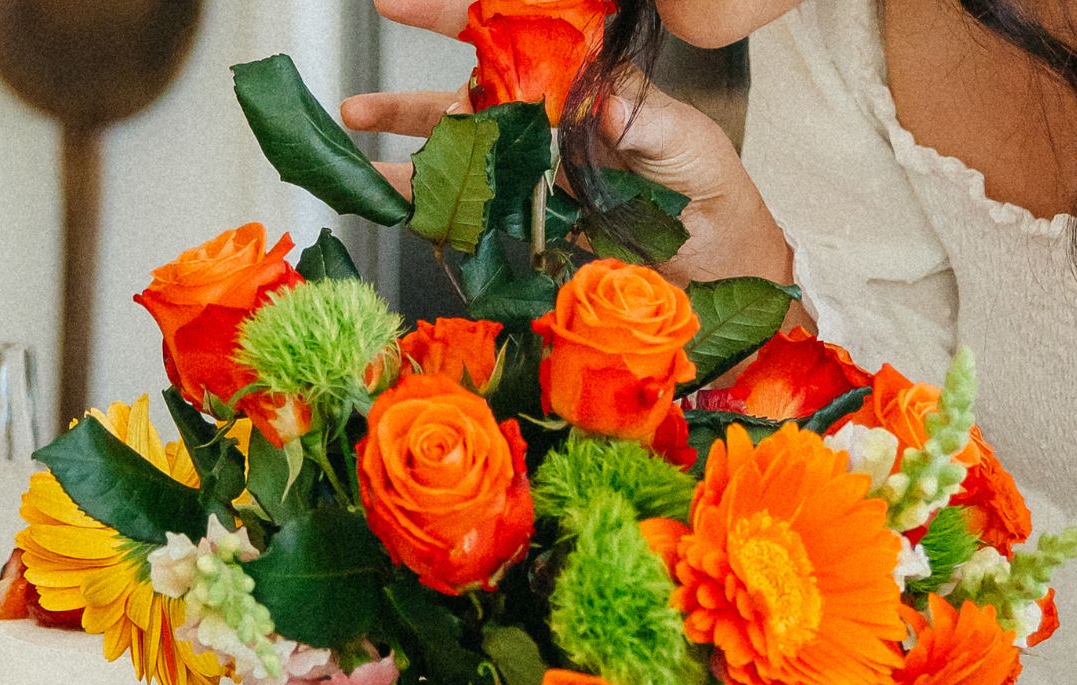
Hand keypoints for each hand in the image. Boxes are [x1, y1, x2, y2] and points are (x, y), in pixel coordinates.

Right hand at [343, 0, 794, 284]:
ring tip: (353, 157)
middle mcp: (546, 128)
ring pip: (454, 159)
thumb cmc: (709, 193)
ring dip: (402, 158)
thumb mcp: (685, 144)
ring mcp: (532, 178)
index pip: (513, 38)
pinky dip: (425, 213)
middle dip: (403, 100)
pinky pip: (467, 216)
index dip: (456, 18)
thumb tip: (603, 100)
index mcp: (580, 87)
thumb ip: (642, 117)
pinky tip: (394, 208)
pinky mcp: (527, 227)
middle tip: (356, 102)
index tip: (403, 4)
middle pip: (463, 101)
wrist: (723, 267)